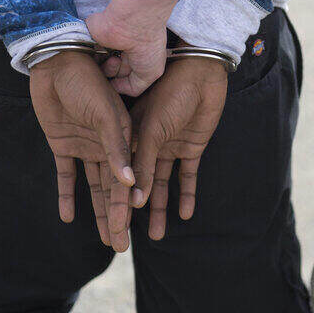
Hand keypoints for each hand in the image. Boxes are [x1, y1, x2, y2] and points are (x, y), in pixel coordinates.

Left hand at [29, 51, 135, 249]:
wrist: (55, 63)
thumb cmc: (87, 83)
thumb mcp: (106, 114)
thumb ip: (117, 148)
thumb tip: (130, 184)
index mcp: (123, 139)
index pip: (126, 181)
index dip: (126, 209)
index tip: (128, 234)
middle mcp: (107, 146)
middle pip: (112, 190)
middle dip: (116, 218)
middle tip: (119, 247)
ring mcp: (85, 147)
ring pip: (93, 187)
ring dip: (97, 212)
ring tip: (105, 238)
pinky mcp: (63, 145)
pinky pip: (66, 175)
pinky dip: (67, 195)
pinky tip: (68, 216)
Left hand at [87, 0, 167, 96]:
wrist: (133, 23)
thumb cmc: (148, 45)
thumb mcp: (151, 73)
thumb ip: (134, 87)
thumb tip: (115, 87)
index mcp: (135, 54)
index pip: (123, 75)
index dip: (124, 79)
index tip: (128, 75)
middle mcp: (119, 49)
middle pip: (109, 72)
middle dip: (115, 73)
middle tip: (121, 62)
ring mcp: (103, 44)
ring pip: (96, 67)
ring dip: (105, 67)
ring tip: (114, 57)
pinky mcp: (88, 38)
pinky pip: (83, 57)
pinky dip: (90, 59)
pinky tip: (102, 52)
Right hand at [129, 55, 227, 239]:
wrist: (202, 71)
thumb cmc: (170, 93)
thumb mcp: (151, 129)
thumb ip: (142, 164)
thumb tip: (133, 201)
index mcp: (130, 137)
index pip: (119, 175)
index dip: (114, 200)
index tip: (111, 225)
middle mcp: (146, 144)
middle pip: (139, 184)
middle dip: (133, 212)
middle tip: (126, 240)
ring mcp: (169, 146)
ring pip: (162, 184)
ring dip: (161, 208)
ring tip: (158, 236)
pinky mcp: (192, 146)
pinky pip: (188, 175)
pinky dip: (186, 194)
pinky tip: (184, 214)